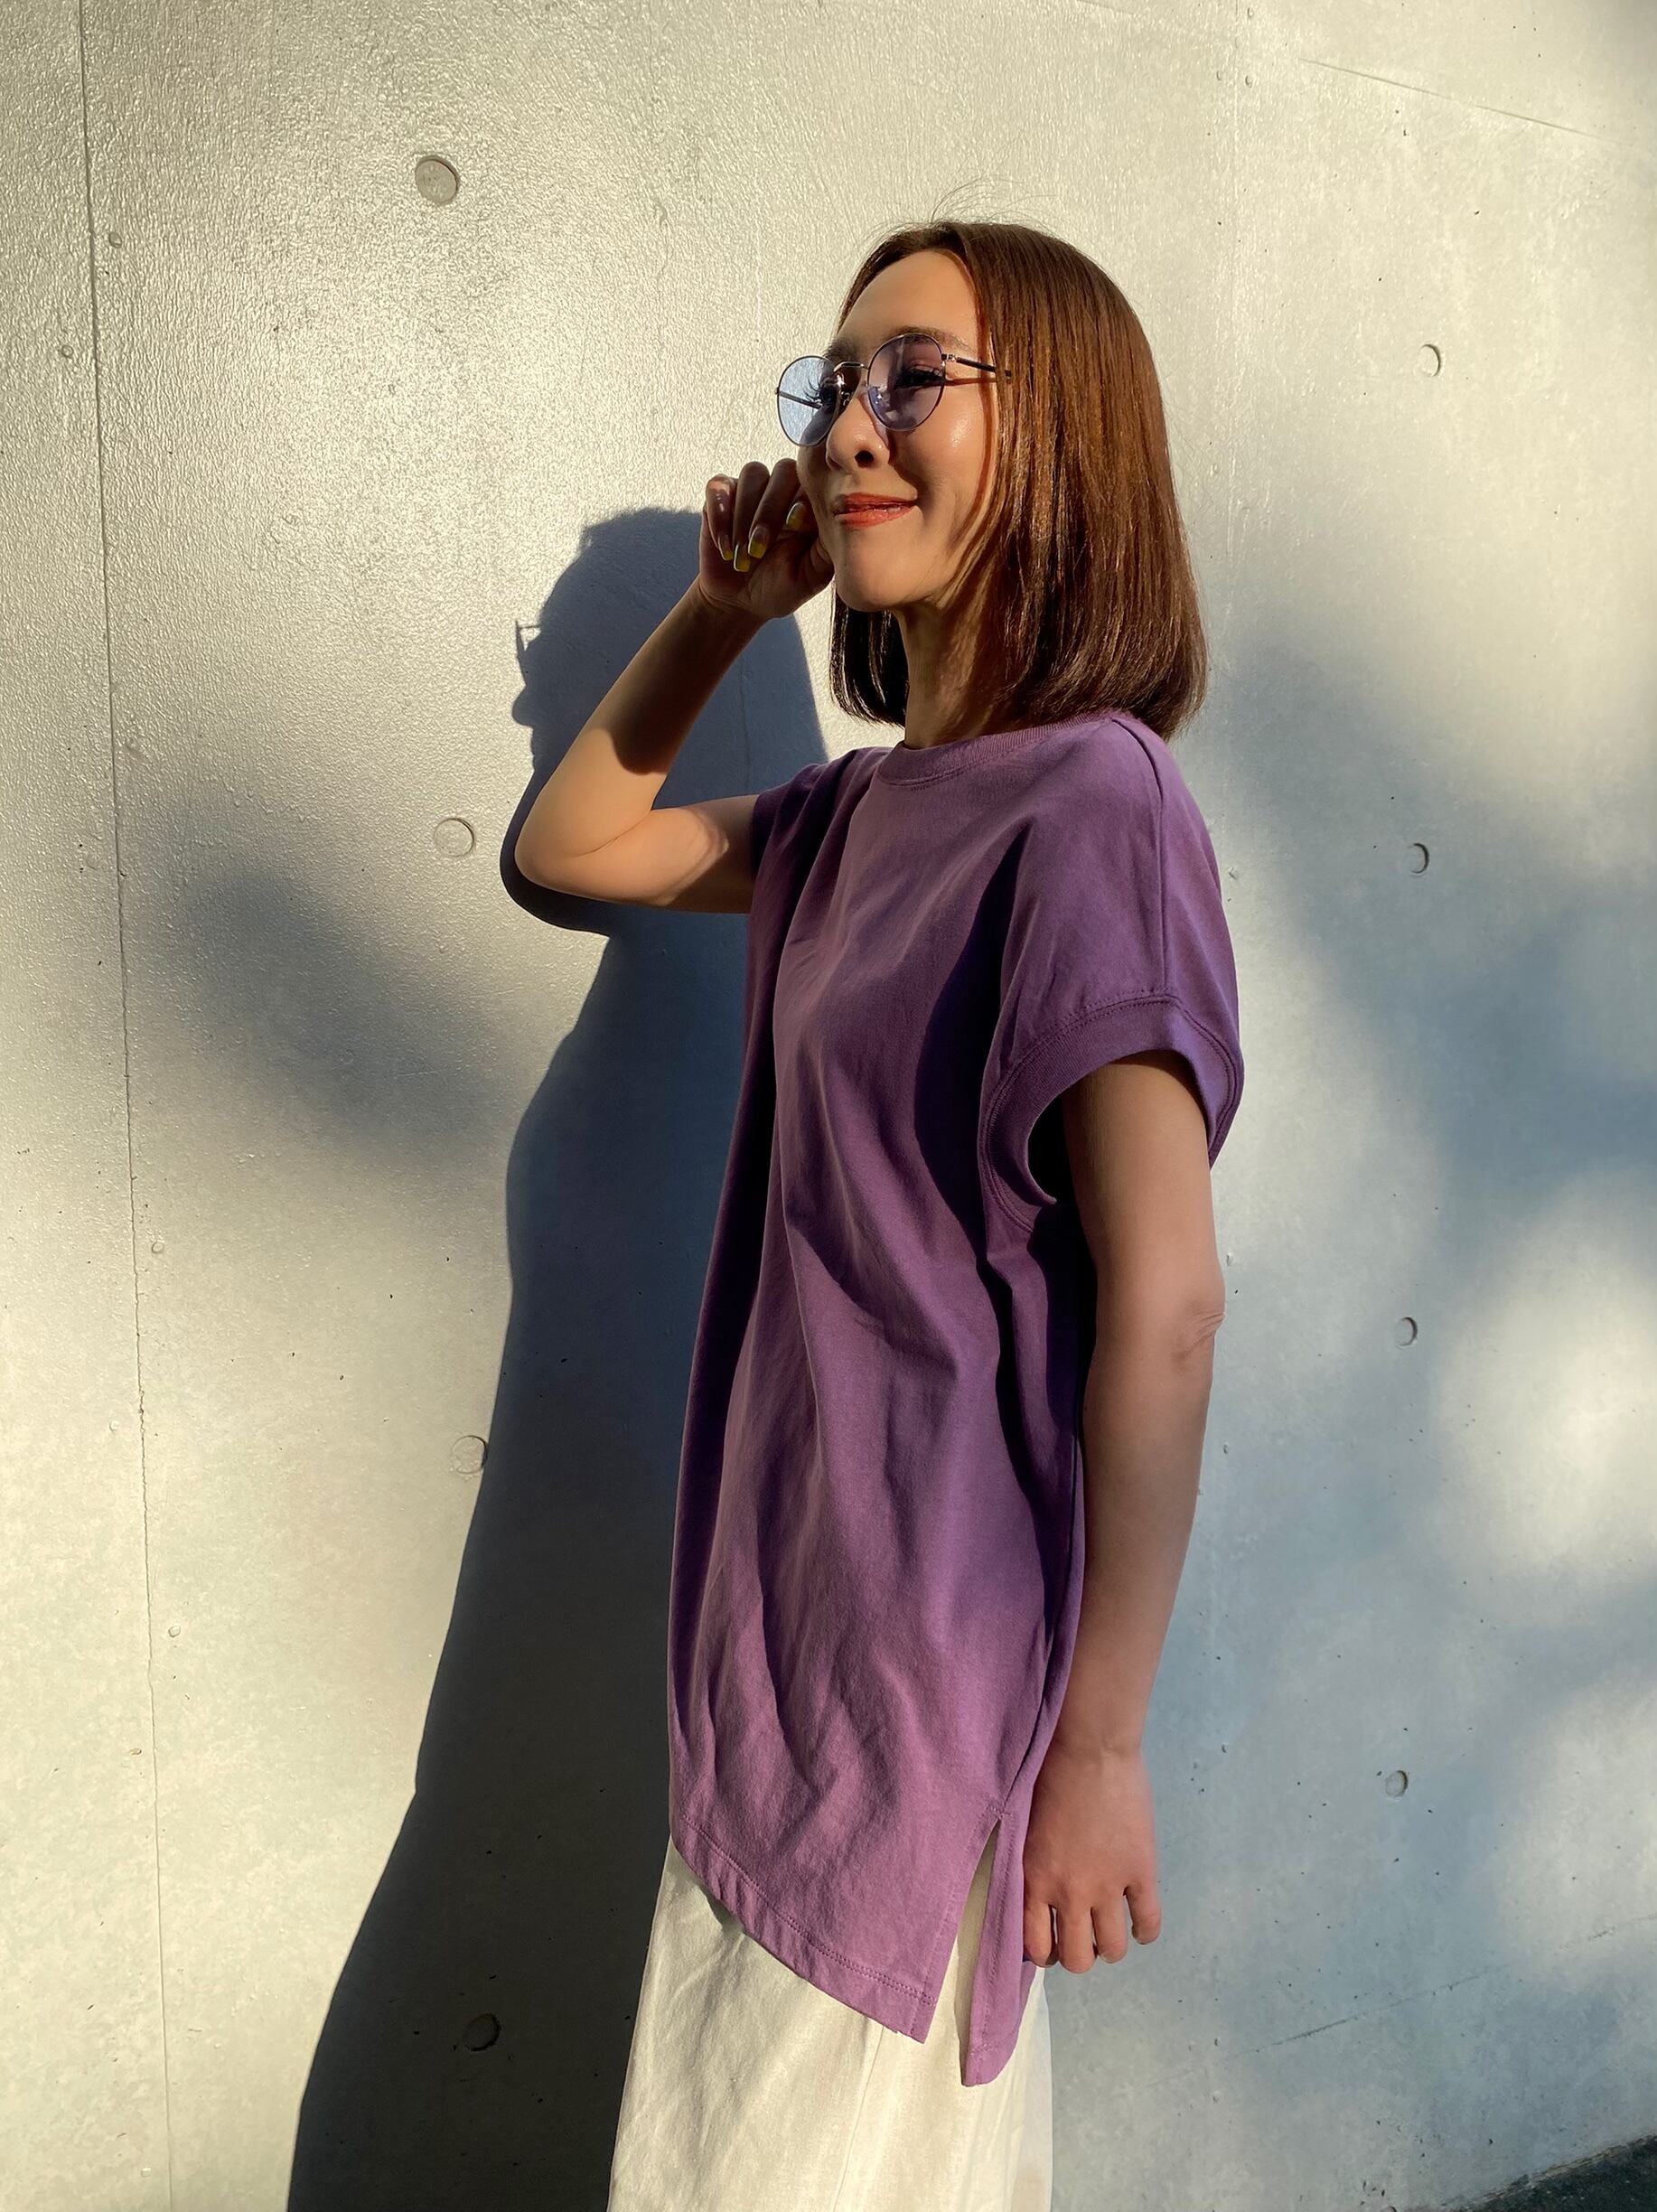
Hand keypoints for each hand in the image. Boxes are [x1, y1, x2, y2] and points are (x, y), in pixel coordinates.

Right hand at [695, 456, 833, 625]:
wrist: (742, 602)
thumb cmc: (781, 587)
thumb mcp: (811, 576)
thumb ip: (827, 548)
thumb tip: (840, 521)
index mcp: (810, 505)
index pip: (812, 482)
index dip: (802, 498)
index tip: (794, 526)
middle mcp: (784, 490)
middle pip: (782, 472)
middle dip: (769, 511)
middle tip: (759, 548)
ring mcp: (752, 489)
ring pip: (752, 474)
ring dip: (744, 516)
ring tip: (742, 555)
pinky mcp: (722, 496)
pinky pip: (719, 487)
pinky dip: (720, 515)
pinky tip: (725, 546)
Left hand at [1022, 1736, 1162, 1969]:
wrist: (1091, 1749)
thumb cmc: (1050, 1774)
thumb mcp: (1026, 1827)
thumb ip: (1033, 1864)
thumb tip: (1039, 1890)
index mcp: (1036, 1880)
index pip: (1036, 1946)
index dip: (1047, 1952)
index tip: (1054, 1942)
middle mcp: (1070, 1893)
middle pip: (1077, 1959)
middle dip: (1081, 1954)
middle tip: (1085, 1936)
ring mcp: (1108, 1886)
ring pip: (1113, 1949)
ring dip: (1112, 1947)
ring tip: (1112, 1929)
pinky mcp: (1141, 1873)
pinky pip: (1149, 1923)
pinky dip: (1146, 1931)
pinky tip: (1141, 1922)